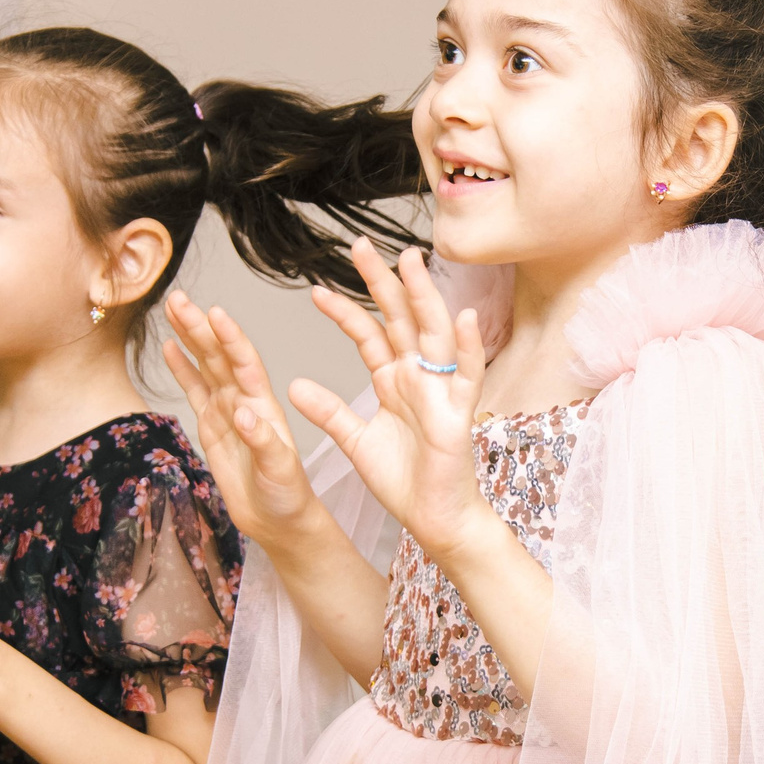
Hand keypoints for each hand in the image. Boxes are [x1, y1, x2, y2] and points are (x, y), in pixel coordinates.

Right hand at [161, 289, 329, 547]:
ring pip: (205, 366)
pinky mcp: (212, 426)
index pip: (245, 363)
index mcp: (264, 405)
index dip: (230, 338)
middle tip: (179, 298)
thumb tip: (243, 414)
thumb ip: (263, 441)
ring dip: (189, 338)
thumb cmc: (287, 495)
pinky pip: (194, 391)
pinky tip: (170, 346)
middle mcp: (245, 400)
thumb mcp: (279, 470)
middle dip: (199, 327)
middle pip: (219, 356)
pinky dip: (182, 368)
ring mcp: (227, 410)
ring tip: (172, 308)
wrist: (279, 519)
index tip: (215, 313)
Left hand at [289, 239, 495, 564]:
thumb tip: (294, 386)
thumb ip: (330, 413)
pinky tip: (463, 319)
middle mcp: (419, 377)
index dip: (343, 311)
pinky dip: (469, 348)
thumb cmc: (406, 481)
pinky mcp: (459, 414)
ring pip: (433, 334)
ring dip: (424, 297)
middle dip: (381, 282)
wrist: (435, 519)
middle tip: (359, 244)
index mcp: (395, 381)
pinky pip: (468, 375)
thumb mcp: (356, 442)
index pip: (368, 335)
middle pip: (400, 319)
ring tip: (410, 261)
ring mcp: (441, 391)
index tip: (314, 290)